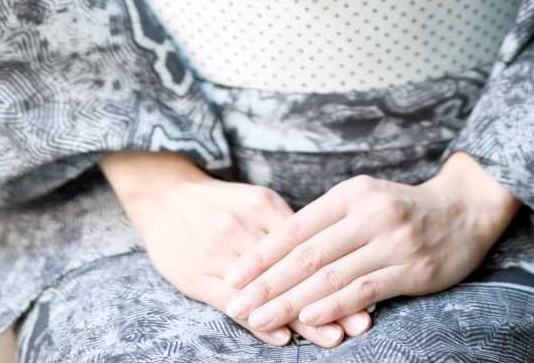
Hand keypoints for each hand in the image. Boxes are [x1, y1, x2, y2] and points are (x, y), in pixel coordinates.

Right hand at [99, 152, 372, 347]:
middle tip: (361, 322)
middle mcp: (244, 227)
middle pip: (294, 268)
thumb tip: (331, 247)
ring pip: (268, 290)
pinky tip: (281, 337)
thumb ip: (287, 225)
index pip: (309, 243)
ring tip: (332, 336)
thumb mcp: (255, 202)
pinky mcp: (196, 275)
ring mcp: (219, 252)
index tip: (369, 289)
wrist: (163, 196)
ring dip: (301, 316)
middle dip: (330, 297)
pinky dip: (258, 321)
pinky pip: (231, 302)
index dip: (339, 269)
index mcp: (263, 205)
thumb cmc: (219, 203)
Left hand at [222, 152, 520, 331]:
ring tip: (261, 319)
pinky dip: (333, 305)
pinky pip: (363, 289)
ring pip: (331, 275)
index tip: (233, 275)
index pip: (296, 226)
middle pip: (308, 253)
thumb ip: (329, 220)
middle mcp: (369, 213)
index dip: (262, 254)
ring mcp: (391, 241)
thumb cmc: (403, 208)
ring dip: (292, 301)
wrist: (463, 210)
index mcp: (352, 193)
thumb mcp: (365, 199)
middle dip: (268, 283)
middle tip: (237, 305)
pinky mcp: (410, 268)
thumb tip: (278, 249)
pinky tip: (309, 318)